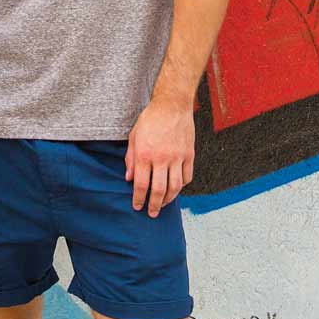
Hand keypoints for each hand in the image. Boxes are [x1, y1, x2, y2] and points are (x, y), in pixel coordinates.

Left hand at [126, 93, 195, 217]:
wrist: (172, 105)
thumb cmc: (150, 119)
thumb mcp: (134, 137)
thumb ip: (130, 159)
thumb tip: (129, 179)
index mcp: (145, 154)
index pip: (142, 184)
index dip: (139, 199)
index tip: (137, 206)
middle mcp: (162, 158)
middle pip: (159, 190)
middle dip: (154, 205)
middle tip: (151, 213)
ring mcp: (177, 157)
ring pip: (175, 187)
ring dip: (169, 199)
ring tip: (163, 204)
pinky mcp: (189, 154)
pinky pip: (187, 176)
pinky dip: (182, 186)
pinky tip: (176, 188)